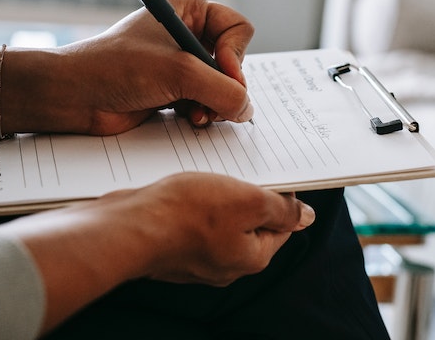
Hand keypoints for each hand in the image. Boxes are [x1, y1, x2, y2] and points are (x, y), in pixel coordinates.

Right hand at [0, 172, 315, 332]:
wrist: (128, 227)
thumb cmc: (186, 214)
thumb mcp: (248, 201)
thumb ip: (281, 209)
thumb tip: (306, 217)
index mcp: (251, 258)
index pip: (282, 225)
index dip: (281, 196)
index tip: (272, 174)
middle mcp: (226, 264)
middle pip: (250, 223)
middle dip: (247, 194)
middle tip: (238, 170)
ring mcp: (197, 259)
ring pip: (220, 220)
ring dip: (218, 196)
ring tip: (209, 175)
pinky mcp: (173, 248)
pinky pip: (193, 222)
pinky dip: (193, 203)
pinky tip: (185, 188)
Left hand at [36, 0, 255, 134]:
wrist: (74, 96)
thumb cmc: (116, 68)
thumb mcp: (178, 72)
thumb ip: (222, 90)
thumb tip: (247, 109)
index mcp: (188, 10)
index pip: (238, 28)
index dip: (237, 54)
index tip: (224, 75)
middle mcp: (187, 33)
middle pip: (234, 60)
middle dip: (226, 85)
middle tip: (213, 102)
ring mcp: (181, 64)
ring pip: (222, 85)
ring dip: (214, 103)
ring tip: (198, 115)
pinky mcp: (173, 90)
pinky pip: (206, 101)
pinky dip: (203, 113)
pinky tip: (189, 119)